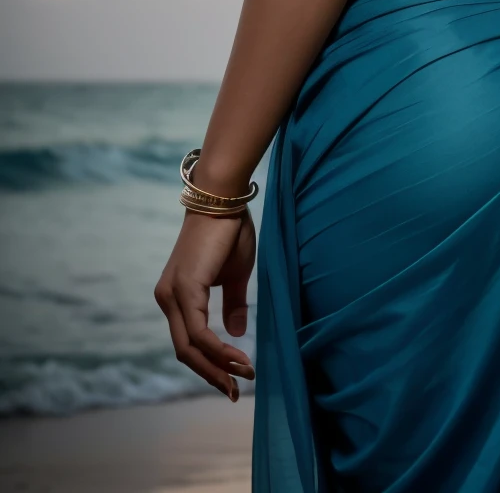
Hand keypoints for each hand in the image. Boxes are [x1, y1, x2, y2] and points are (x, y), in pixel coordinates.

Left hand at [154, 209, 256, 399]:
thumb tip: (236, 333)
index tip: (235, 379)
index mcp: (176, 297)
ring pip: (189, 346)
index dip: (210, 364)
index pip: (188, 343)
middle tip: (235, 391)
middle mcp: (167, 299)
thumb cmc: (229, 232)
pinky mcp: (184, 288)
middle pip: (184, 352)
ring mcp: (172, 294)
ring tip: (243, 374)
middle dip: (211, 374)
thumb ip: (231, 304)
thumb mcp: (234, 276)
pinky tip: (237, 355)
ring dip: (217, 366)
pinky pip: (198, 331)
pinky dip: (217, 349)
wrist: (223, 199)